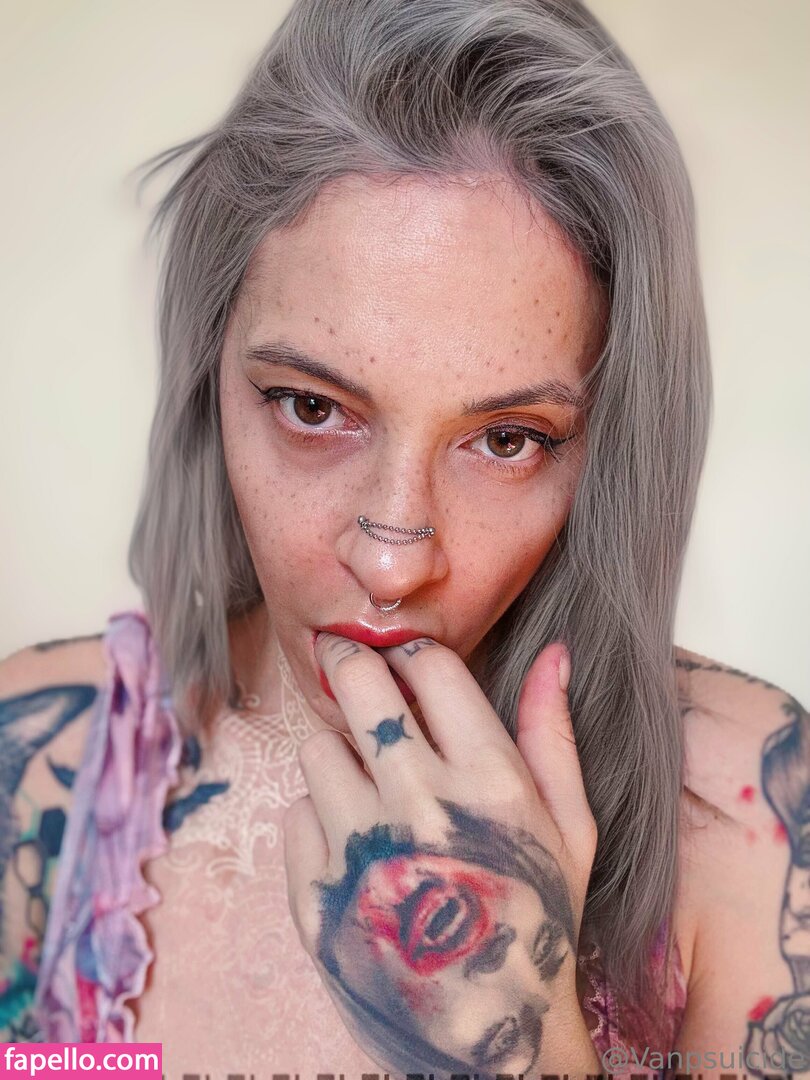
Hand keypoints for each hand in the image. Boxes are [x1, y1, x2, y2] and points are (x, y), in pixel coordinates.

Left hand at [283, 633, 600, 1079]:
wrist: (493, 1041)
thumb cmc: (540, 922)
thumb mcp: (572, 828)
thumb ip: (554, 733)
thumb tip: (555, 651)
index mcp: (490, 780)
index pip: (429, 665)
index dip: (414, 653)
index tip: (408, 663)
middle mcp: (419, 803)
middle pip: (356, 682)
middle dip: (350, 664)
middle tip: (353, 671)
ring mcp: (361, 850)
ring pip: (316, 747)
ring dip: (338, 753)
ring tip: (368, 785)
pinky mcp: (315, 896)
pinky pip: (296, 814)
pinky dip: (320, 820)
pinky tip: (356, 846)